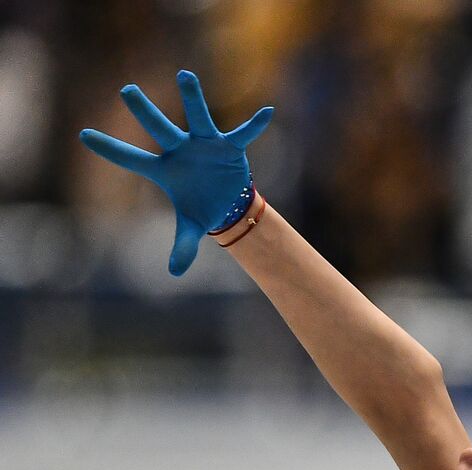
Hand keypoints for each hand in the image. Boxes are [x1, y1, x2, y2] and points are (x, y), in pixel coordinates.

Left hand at [79, 70, 273, 275]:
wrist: (228, 201)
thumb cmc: (202, 207)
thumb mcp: (192, 227)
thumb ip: (183, 246)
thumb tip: (175, 273)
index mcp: (164, 169)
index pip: (133, 159)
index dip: (110, 149)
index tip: (83, 135)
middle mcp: (181, 150)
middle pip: (159, 129)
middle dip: (144, 111)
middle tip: (126, 91)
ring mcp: (205, 144)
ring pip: (197, 118)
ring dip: (192, 98)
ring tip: (184, 75)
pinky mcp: (229, 145)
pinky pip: (243, 134)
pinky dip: (255, 124)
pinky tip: (267, 113)